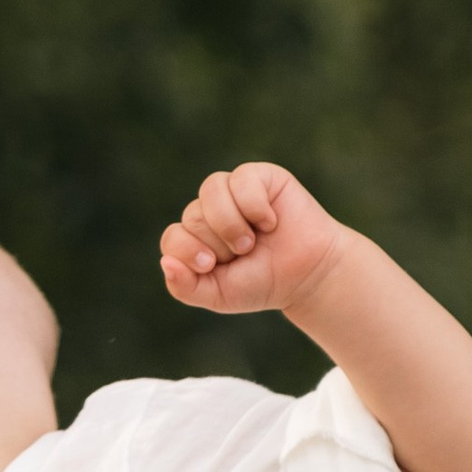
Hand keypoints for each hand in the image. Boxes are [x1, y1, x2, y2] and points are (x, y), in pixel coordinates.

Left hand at [159, 159, 353, 319]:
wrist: (307, 274)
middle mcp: (210, 210)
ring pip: (211, 189)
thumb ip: (185, 287)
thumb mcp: (219, 295)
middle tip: (244, 253)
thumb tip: (165, 263)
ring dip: (231, 223)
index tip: (213, 266)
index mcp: (196, 237)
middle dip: (219, 243)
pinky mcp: (259, 177)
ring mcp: (233, 190)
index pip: (173, 237)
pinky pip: (242, 180)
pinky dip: (254, 206)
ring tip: (252, 239)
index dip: (189, 252)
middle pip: (193, 216)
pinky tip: (270, 221)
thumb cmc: (262, 283)